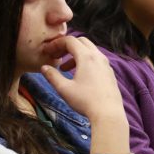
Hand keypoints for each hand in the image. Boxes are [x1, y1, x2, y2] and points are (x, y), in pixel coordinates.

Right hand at [41, 36, 129, 153]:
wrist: (108, 113)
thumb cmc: (85, 101)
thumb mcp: (64, 89)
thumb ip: (52, 76)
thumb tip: (44, 67)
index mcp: (87, 57)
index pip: (70, 40)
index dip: (57, 44)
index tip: (48, 51)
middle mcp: (98, 57)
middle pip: (81, 42)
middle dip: (67, 46)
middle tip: (57, 56)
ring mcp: (106, 64)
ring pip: (90, 51)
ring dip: (76, 55)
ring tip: (65, 69)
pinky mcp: (110, 72)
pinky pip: (96, 59)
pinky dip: (86, 61)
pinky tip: (79, 75)